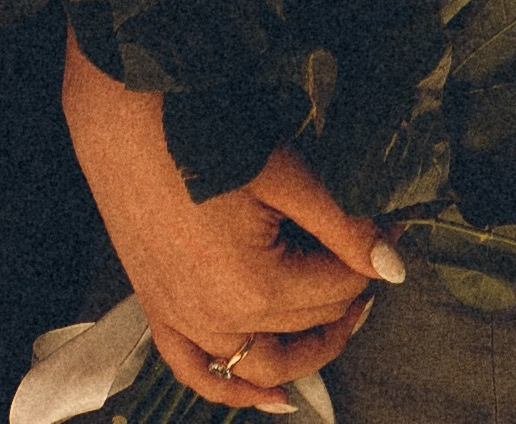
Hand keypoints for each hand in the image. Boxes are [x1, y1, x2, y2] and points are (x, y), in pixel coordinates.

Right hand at [63, 40, 399, 410]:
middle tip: (370, 258)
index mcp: (256, 286)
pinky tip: (270, 397)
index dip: (373, 255)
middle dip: (346, 291)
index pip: (339, 285)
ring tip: (340, 324)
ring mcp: (184, 321)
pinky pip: (199, 372)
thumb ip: (341, 226)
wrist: (123, 120)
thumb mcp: (284, 174)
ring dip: (305, 356)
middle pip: (307, 323)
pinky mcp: (158, 311)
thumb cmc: (202, 136)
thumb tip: (392, 265)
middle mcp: (219, 318)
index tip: (393, 227)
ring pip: (259, 366)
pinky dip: (235, 390)